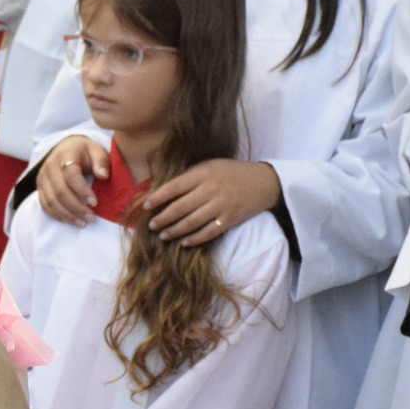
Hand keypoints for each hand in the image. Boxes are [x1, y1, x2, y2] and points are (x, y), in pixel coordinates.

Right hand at [36, 135, 106, 224]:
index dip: (82, 190)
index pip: (70, 174)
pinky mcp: (40, 188)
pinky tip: (71, 220)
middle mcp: (50, 166)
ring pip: (51, 201)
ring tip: (83, 222)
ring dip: (67, 214)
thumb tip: (103, 175)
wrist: (65, 149)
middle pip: (59, 191)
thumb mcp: (96, 151)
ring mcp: (42, 178)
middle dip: (76, 207)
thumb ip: (101, 162)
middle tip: (91, 218)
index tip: (94, 203)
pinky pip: (45, 205)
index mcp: (65, 155)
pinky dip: (58, 215)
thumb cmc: (85, 152)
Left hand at [137, 157, 280, 245]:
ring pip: (192, 222)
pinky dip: (195, 239)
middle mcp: (211, 189)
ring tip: (163, 236)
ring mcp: (221, 205)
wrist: (264, 181)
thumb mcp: (211, 166)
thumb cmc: (232, 172)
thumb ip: (191, 176)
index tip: (145, 206)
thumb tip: (164, 189)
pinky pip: (209, 232)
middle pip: (180, 207)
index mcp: (203, 173)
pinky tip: (184, 243)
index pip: (174, 187)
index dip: (158, 197)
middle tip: (151, 226)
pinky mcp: (230, 219)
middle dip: (163, 218)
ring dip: (175, 231)